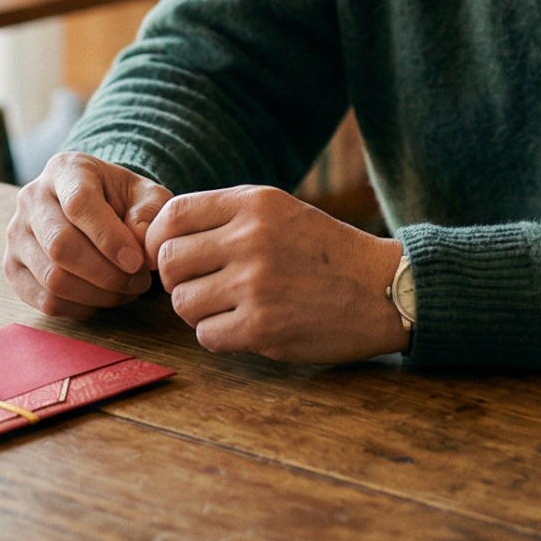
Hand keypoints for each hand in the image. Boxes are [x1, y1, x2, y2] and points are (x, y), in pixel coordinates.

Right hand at [3, 152, 173, 317]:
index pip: (79, 204)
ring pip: (53, 279)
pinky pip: (45, 300)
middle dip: (107, 274)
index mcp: (65, 170)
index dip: (109, 238)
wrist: (92, 207)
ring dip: (97, 294)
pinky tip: (102, 298)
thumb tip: (139, 246)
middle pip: (61, 246)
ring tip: (126, 290)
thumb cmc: (121, 199)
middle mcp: (31, 198)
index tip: (137, 261)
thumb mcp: (145, 194)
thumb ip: (151, 213)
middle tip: (139, 281)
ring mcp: (17, 234)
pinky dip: (79, 307)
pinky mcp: (12, 267)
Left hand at [143, 185, 408, 363]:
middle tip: (198, 287)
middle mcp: (251, 238)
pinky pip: (206, 335)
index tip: (168, 256)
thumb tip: (164, 237)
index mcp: (254, 204)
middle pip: (170, 260)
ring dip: (197, 311)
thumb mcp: (281, 211)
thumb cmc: (327, 253)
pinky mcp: (263, 326)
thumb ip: (228, 217)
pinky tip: (243, 327)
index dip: (158, 239)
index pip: (173, 214)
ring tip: (225, 308)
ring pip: (182, 302)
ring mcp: (256, 283)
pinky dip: (218, 336)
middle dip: (175, 280)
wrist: (383, 289)